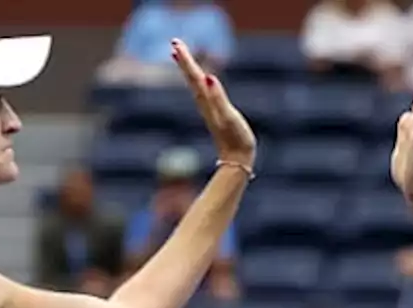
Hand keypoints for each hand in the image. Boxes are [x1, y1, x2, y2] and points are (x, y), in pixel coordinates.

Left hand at [171, 39, 255, 166]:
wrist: (237, 159)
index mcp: (207, 101)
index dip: (186, 59)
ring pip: (195, 84)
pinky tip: (199, 78)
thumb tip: (209, 76)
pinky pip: (202, 92)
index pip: (194, 76)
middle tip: (174, 42)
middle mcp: (205, 103)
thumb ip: (218, 97)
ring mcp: (209, 108)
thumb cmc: (236, 138)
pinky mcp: (215, 112)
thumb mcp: (228, 116)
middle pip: (191, 77)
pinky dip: (197, 80)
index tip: (176, 44)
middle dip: (184, 60)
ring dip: (187, 68)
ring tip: (179, 55)